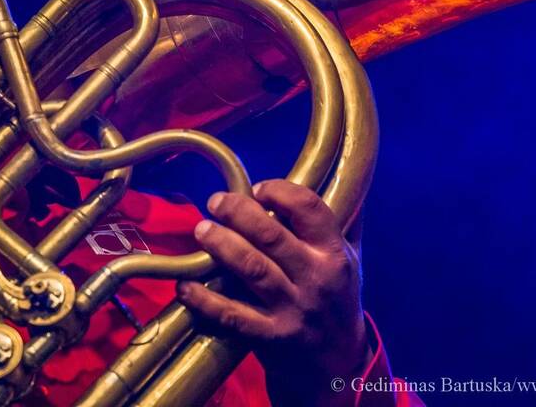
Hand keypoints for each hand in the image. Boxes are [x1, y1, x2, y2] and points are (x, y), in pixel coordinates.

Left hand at [176, 180, 368, 405]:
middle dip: (238, 212)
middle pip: (272, 236)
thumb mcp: (350, 259)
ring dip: (221, 246)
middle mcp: (316, 278)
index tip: (257, 188)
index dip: (281, 192)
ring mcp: (294, 309)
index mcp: (334, 253)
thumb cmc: (338, 300)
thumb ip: (340, 220)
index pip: (311, 209)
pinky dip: (206, 300)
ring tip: (201, 230)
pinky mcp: (273, 337)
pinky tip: (185, 286)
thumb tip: (334, 171)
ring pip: (252, 269)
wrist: (340, 365)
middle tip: (215, 202)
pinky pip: (234, 315)